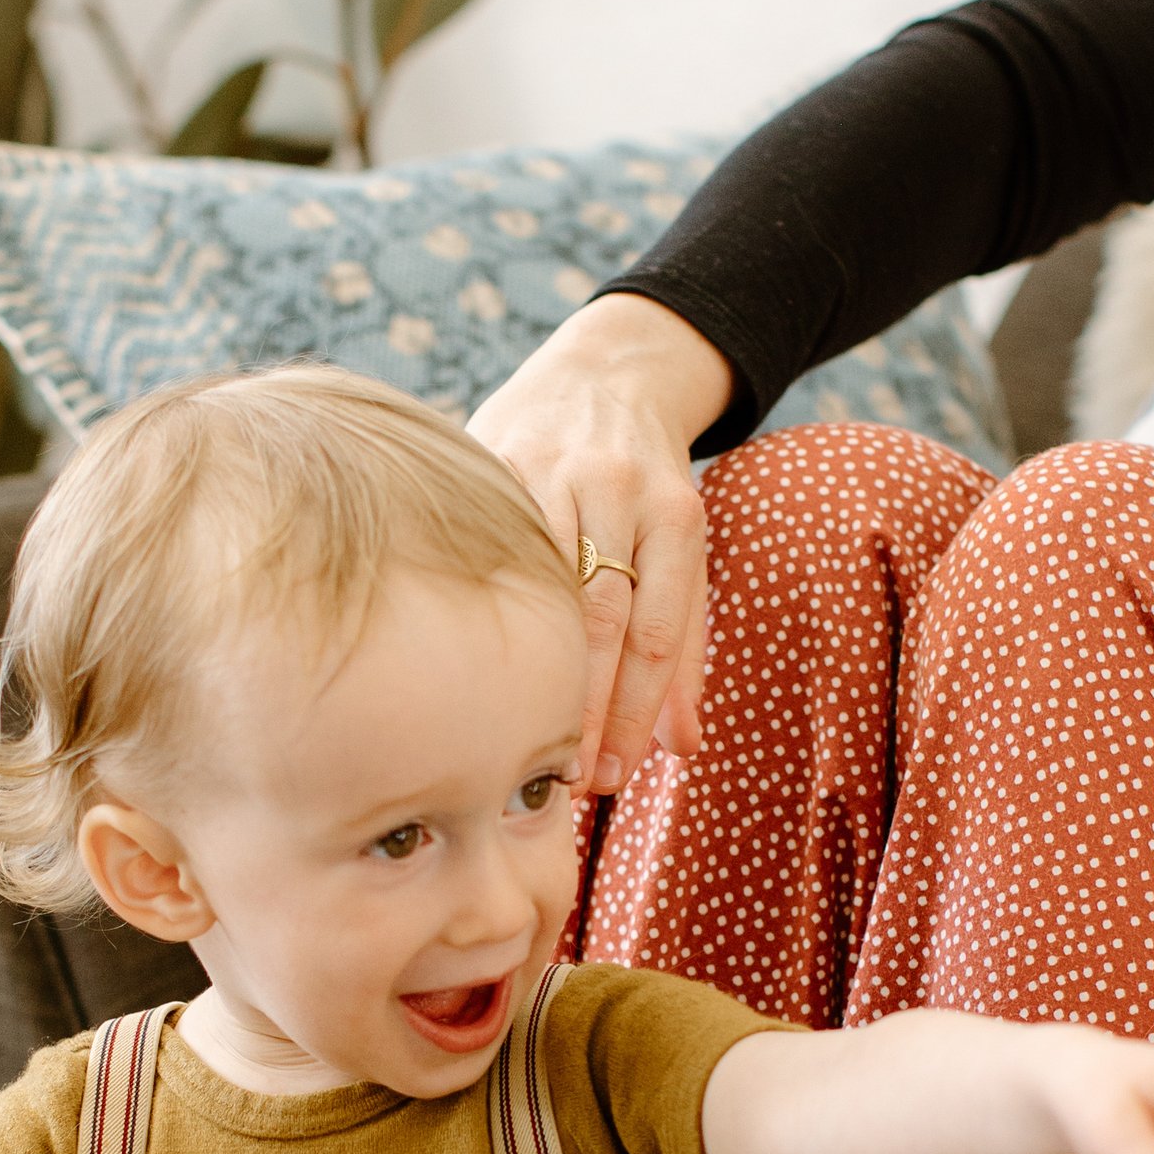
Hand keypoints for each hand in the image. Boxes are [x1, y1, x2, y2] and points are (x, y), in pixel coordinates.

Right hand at [471, 294, 730, 792]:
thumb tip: (683, 748)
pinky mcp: (492, 458)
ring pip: (537, 588)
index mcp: (674, 514)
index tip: (616, 776)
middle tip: (571, 779)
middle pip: (599, 619)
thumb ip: (685, 645)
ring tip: (519, 742)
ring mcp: (548, 470)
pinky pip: (485, 543)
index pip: (656, 634)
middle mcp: (614, 489)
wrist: (604, 374)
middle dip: (586, 707)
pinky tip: (468, 666)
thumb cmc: (646, 486)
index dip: (635, 712)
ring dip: (532, 671)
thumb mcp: (684, 550)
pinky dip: (480, 608)